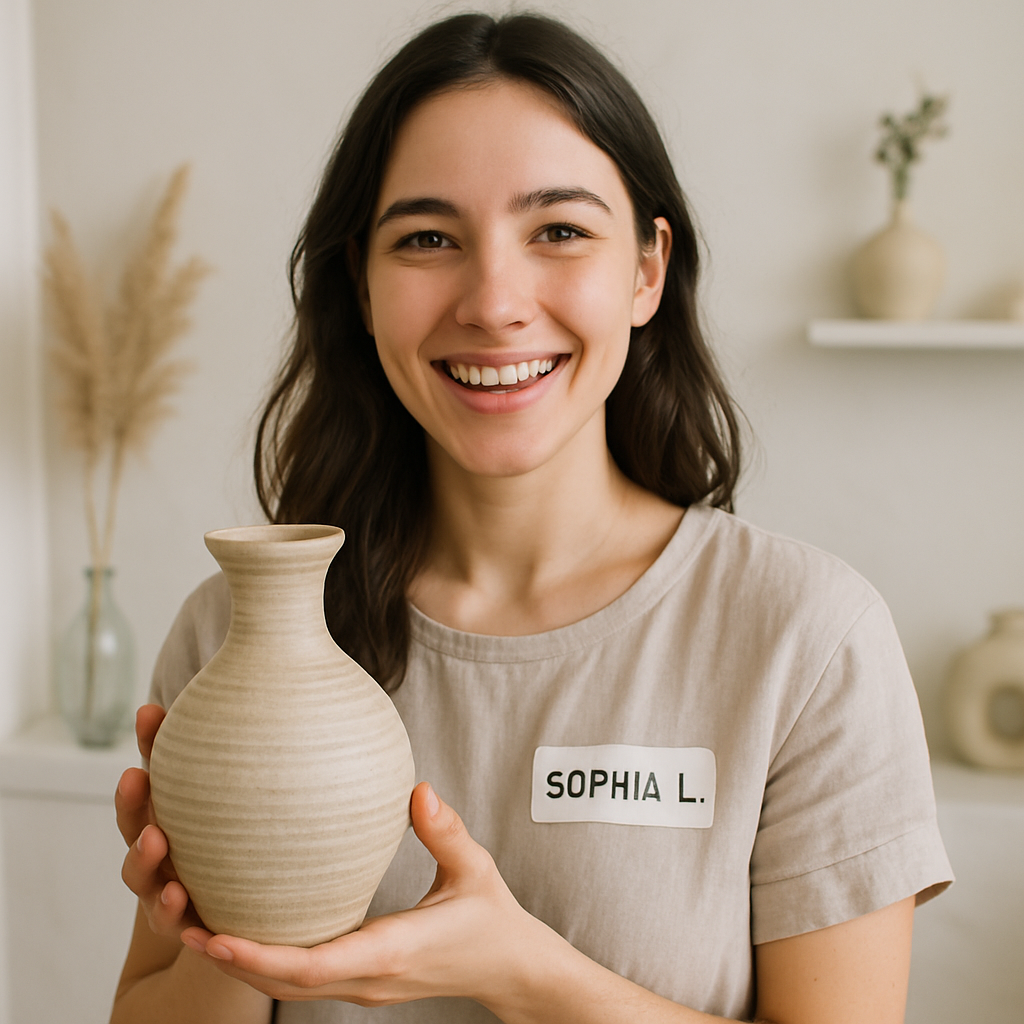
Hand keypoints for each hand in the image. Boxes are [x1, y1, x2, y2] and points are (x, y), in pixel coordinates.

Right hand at [115, 704, 204, 939]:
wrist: (238, 911)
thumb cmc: (227, 839)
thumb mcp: (223, 799)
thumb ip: (212, 755)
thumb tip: (211, 700)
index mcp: (163, 822)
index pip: (147, 788)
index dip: (146, 747)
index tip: (147, 717)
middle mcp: (159, 859)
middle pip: (134, 831)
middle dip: (133, 805)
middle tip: (137, 778)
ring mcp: (170, 895)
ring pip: (150, 887)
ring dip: (150, 870)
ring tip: (160, 851)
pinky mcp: (192, 929)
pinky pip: (184, 932)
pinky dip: (184, 926)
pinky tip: (198, 927)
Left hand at [179, 782, 554, 1009]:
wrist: (508, 969)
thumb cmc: (492, 919)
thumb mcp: (475, 869)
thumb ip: (446, 831)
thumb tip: (418, 788)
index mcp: (388, 953)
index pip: (312, 966)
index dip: (258, 954)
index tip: (213, 932)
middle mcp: (364, 978)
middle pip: (279, 983)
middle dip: (227, 959)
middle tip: (177, 920)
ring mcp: (360, 985)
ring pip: (284, 984)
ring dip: (238, 961)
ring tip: (192, 922)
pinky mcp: (360, 978)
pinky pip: (301, 975)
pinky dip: (264, 957)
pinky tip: (243, 924)